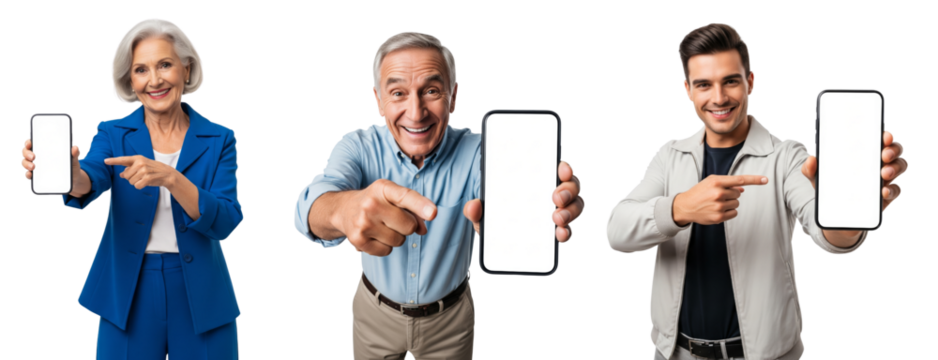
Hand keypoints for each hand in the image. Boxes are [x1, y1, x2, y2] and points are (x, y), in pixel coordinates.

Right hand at [22, 136, 80, 182]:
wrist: (74, 179)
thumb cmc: (71, 165)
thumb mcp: (73, 159)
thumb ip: (75, 153)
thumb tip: (75, 147)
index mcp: (44, 149)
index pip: (32, 142)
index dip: (28, 141)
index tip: (30, 143)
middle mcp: (37, 157)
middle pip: (25, 152)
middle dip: (26, 153)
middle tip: (33, 156)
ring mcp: (35, 166)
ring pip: (24, 163)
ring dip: (26, 164)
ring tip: (33, 167)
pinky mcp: (36, 177)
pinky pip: (28, 175)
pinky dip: (27, 175)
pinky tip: (30, 175)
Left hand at [104, 155, 177, 189]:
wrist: (168, 174)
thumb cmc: (153, 170)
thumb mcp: (142, 166)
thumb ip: (131, 169)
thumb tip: (121, 175)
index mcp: (138, 159)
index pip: (123, 160)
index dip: (114, 161)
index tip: (105, 161)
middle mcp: (140, 163)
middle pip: (126, 176)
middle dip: (131, 178)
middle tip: (141, 176)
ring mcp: (144, 170)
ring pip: (131, 182)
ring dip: (136, 183)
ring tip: (145, 179)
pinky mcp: (147, 178)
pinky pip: (137, 186)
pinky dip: (140, 186)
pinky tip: (146, 183)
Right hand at [339, 179, 436, 256]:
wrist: (344, 209)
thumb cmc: (376, 202)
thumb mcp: (393, 196)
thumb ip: (413, 209)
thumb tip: (422, 230)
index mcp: (382, 188)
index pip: (405, 197)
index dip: (421, 206)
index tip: (433, 213)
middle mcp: (371, 204)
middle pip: (408, 226)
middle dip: (407, 225)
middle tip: (393, 218)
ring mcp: (363, 223)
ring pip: (399, 241)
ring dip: (396, 236)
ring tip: (382, 226)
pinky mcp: (358, 240)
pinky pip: (387, 251)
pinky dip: (385, 246)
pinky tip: (375, 235)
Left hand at [463, 160, 584, 243]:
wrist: (499, 231)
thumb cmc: (498, 209)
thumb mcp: (485, 207)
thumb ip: (478, 207)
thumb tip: (472, 207)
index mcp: (540, 177)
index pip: (558, 168)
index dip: (564, 167)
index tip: (561, 169)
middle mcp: (555, 191)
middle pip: (571, 186)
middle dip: (567, 191)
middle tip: (555, 198)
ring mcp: (559, 210)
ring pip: (575, 207)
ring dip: (570, 212)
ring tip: (558, 219)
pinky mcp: (558, 229)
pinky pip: (568, 229)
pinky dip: (567, 232)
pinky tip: (560, 235)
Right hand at [673, 175, 767, 225]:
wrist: (685, 206)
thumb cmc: (699, 192)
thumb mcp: (710, 182)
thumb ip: (727, 183)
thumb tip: (743, 189)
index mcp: (716, 181)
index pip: (740, 179)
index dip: (754, 179)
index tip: (766, 180)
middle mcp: (718, 193)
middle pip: (738, 193)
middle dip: (731, 194)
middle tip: (718, 195)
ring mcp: (719, 206)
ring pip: (737, 203)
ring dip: (730, 203)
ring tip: (716, 203)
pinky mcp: (719, 217)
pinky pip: (734, 213)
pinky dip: (729, 212)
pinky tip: (718, 210)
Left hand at [801, 129, 907, 212]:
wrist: (834, 214)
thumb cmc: (831, 187)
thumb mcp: (818, 177)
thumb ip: (811, 169)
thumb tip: (811, 158)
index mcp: (864, 153)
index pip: (880, 139)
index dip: (886, 135)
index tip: (885, 135)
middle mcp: (879, 163)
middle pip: (895, 151)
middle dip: (893, 150)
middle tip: (884, 155)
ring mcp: (885, 179)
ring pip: (900, 168)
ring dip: (895, 168)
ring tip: (884, 173)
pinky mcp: (886, 197)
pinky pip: (895, 191)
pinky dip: (892, 190)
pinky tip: (883, 191)